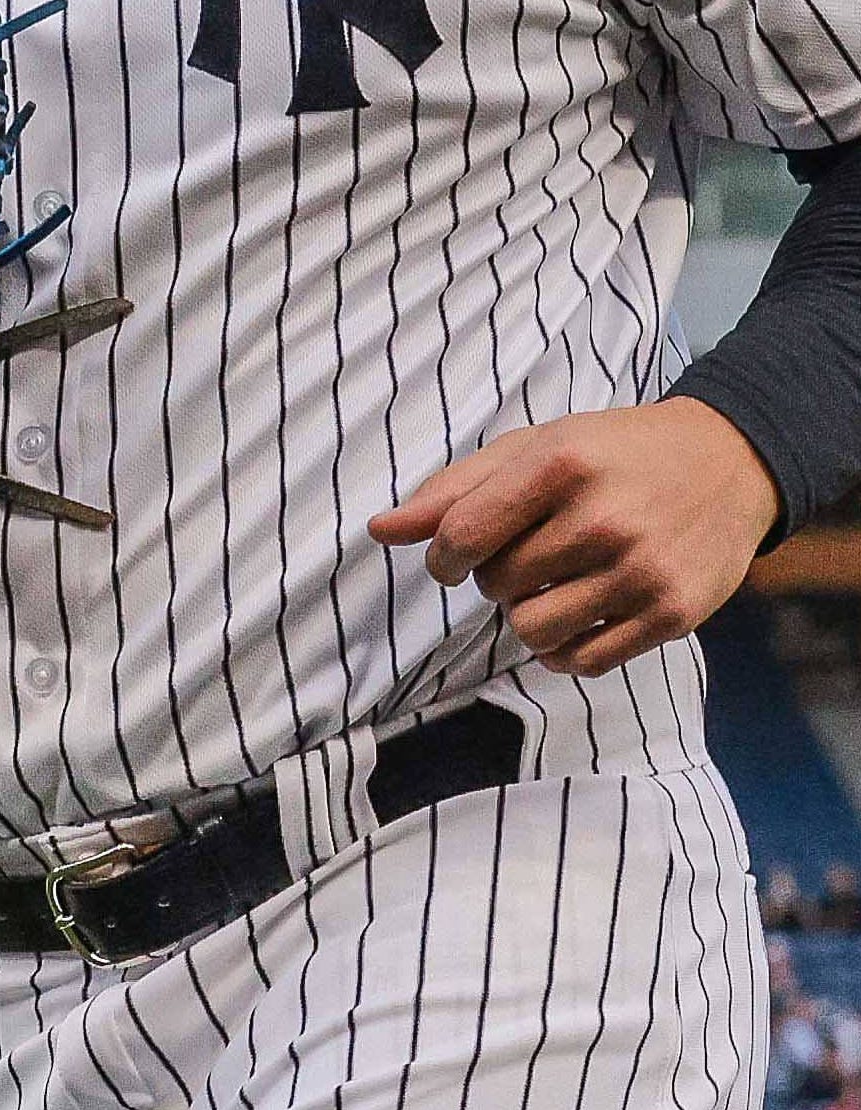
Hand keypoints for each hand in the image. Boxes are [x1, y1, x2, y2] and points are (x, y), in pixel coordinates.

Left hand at [367, 399, 779, 677]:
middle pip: (497, 584)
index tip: (454, 556)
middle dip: (497, 577)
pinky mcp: (671, 614)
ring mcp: (641, 570)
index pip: (463, 535)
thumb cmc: (614, 452)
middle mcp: (603, 517)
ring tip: (552, 587)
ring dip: (528, 617)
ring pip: (534, 631)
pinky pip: (584, 662)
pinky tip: (578, 616)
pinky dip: (566, 650)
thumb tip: (379, 530)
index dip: (442, 556)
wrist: (729, 462)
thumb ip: (456, 489)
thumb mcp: (538, 447)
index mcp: (561, 463)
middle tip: (530, 554)